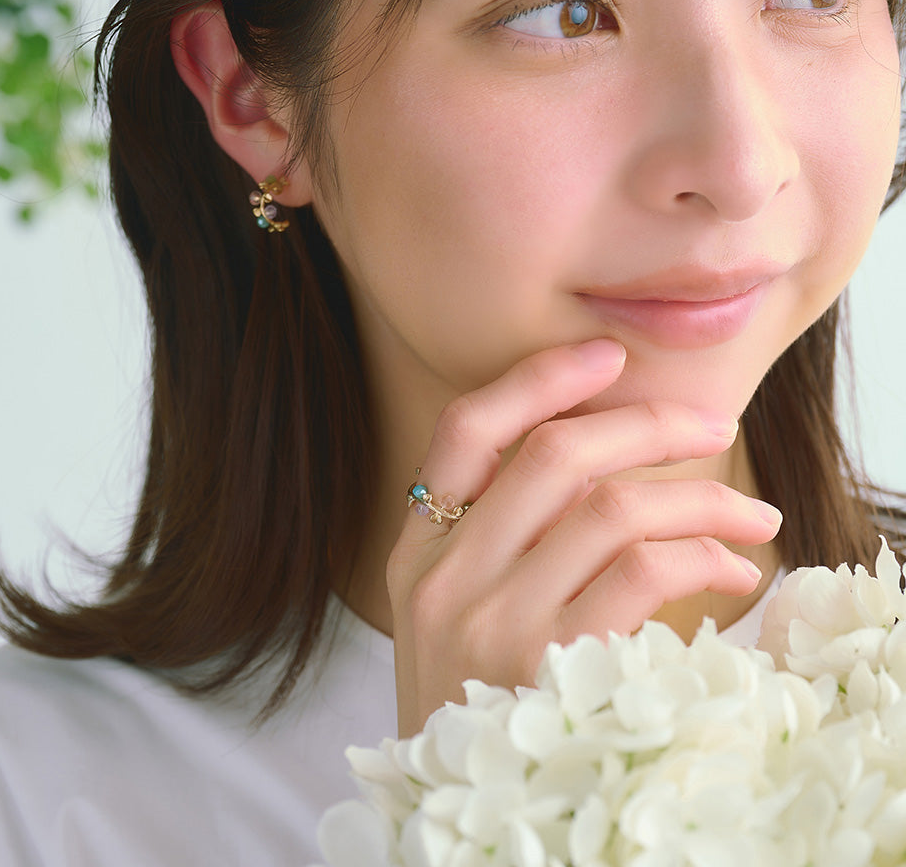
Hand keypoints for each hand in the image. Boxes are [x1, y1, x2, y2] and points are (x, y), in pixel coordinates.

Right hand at [387, 338, 781, 736]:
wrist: (462, 818)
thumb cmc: (474, 703)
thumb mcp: (452, 615)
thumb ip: (501, 538)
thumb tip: (608, 466)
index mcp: (420, 551)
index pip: (464, 431)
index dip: (537, 380)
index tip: (606, 356)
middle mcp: (449, 576)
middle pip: (554, 455)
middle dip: (647, 424)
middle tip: (712, 426)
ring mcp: (496, 622)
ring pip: (612, 508)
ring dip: (702, 499)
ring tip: (752, 515)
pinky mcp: (556, 668)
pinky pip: (643, 575)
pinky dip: (701, 557)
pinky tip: (733, 570)